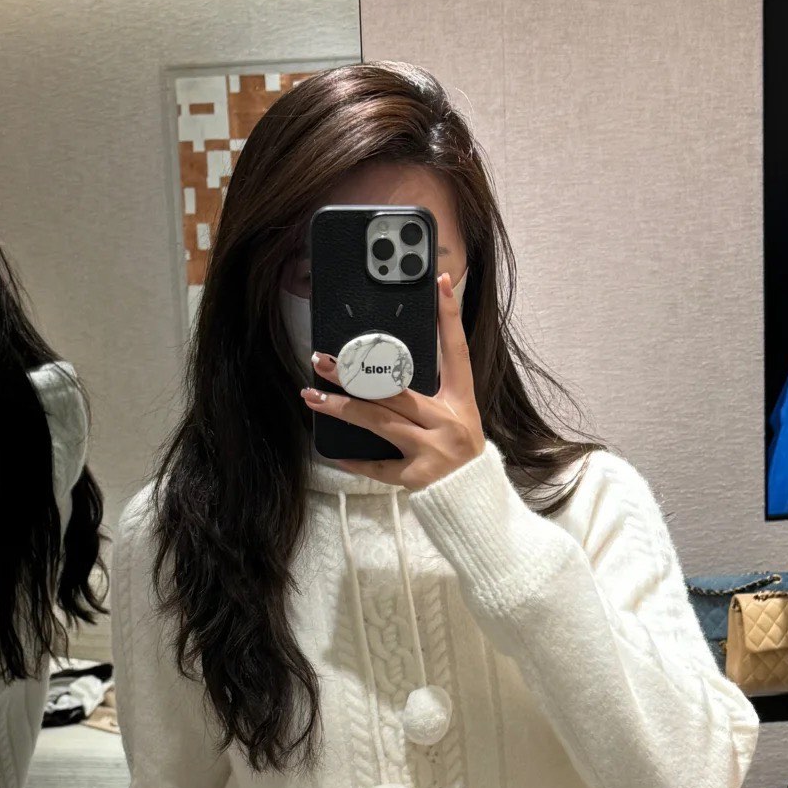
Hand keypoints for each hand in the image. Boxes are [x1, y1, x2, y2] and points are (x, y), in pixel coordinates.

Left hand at [302, 271, 484, 488]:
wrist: (474, 503)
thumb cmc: (458, 457)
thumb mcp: (455, 421)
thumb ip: (427, 399)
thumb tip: (382, 374)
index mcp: (462, 402)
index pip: (457, 351)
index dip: (449, 317)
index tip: (439, 283)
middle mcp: (450, 422)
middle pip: (397, 389)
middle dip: (356, 374)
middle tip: (323, 360)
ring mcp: (434, 450)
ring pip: (380, 421)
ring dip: (342, 408)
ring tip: (313, 397)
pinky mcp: (418, 477)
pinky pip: (378, 466)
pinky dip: (355, 461)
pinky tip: (334, 451)